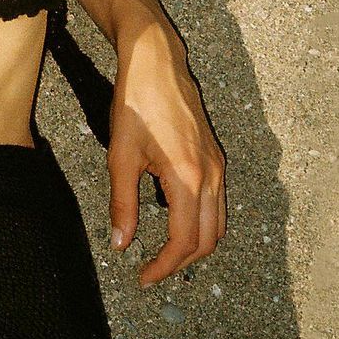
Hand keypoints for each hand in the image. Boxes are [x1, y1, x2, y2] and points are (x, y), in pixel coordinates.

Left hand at [106, 23, 225, 287]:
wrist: (157, 61)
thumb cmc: (136, 103)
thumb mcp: (121, 155)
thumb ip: (122, 203)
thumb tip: (121, 243)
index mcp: (188, 178)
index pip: (183, 241)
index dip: (164, 266)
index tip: (143, 277)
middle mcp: (212, 176)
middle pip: (207, 240)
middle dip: (181, 262)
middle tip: (152, 271)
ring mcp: (218, 166)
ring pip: (217, 224)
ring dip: (194, 245)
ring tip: (163, 253)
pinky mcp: (216, 157)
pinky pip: (216, 203)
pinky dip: (200, 222)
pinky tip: (174, 220)